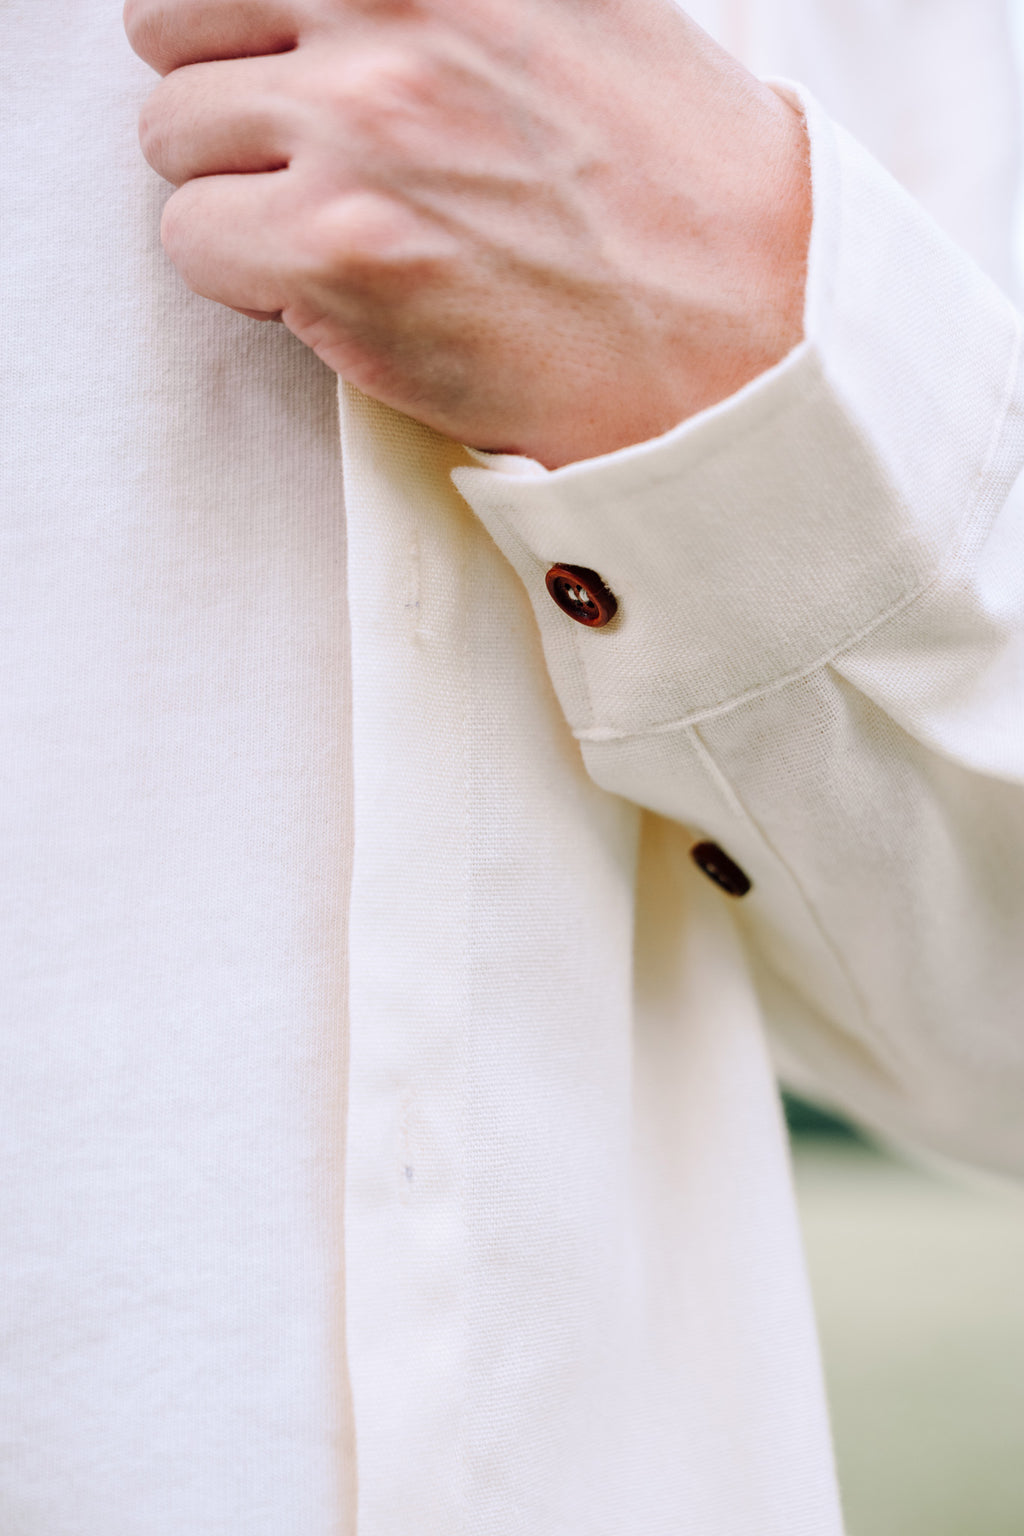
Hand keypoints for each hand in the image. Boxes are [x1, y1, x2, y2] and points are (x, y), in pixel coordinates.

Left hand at [125, 0, 809, 467]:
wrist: (741, 330)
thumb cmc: (670, 184)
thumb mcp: (573, 5)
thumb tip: (319, 5)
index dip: (238, 14)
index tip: (270, 59)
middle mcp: (392, 3)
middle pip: (172, 20)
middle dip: (225, 95)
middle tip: (307, 156)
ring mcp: (361, 124)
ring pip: (174, 140)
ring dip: (240, 193)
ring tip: (347, 232)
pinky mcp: (341, 249)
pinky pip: (194, 241)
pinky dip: (250, 277)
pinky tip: (346, 289)